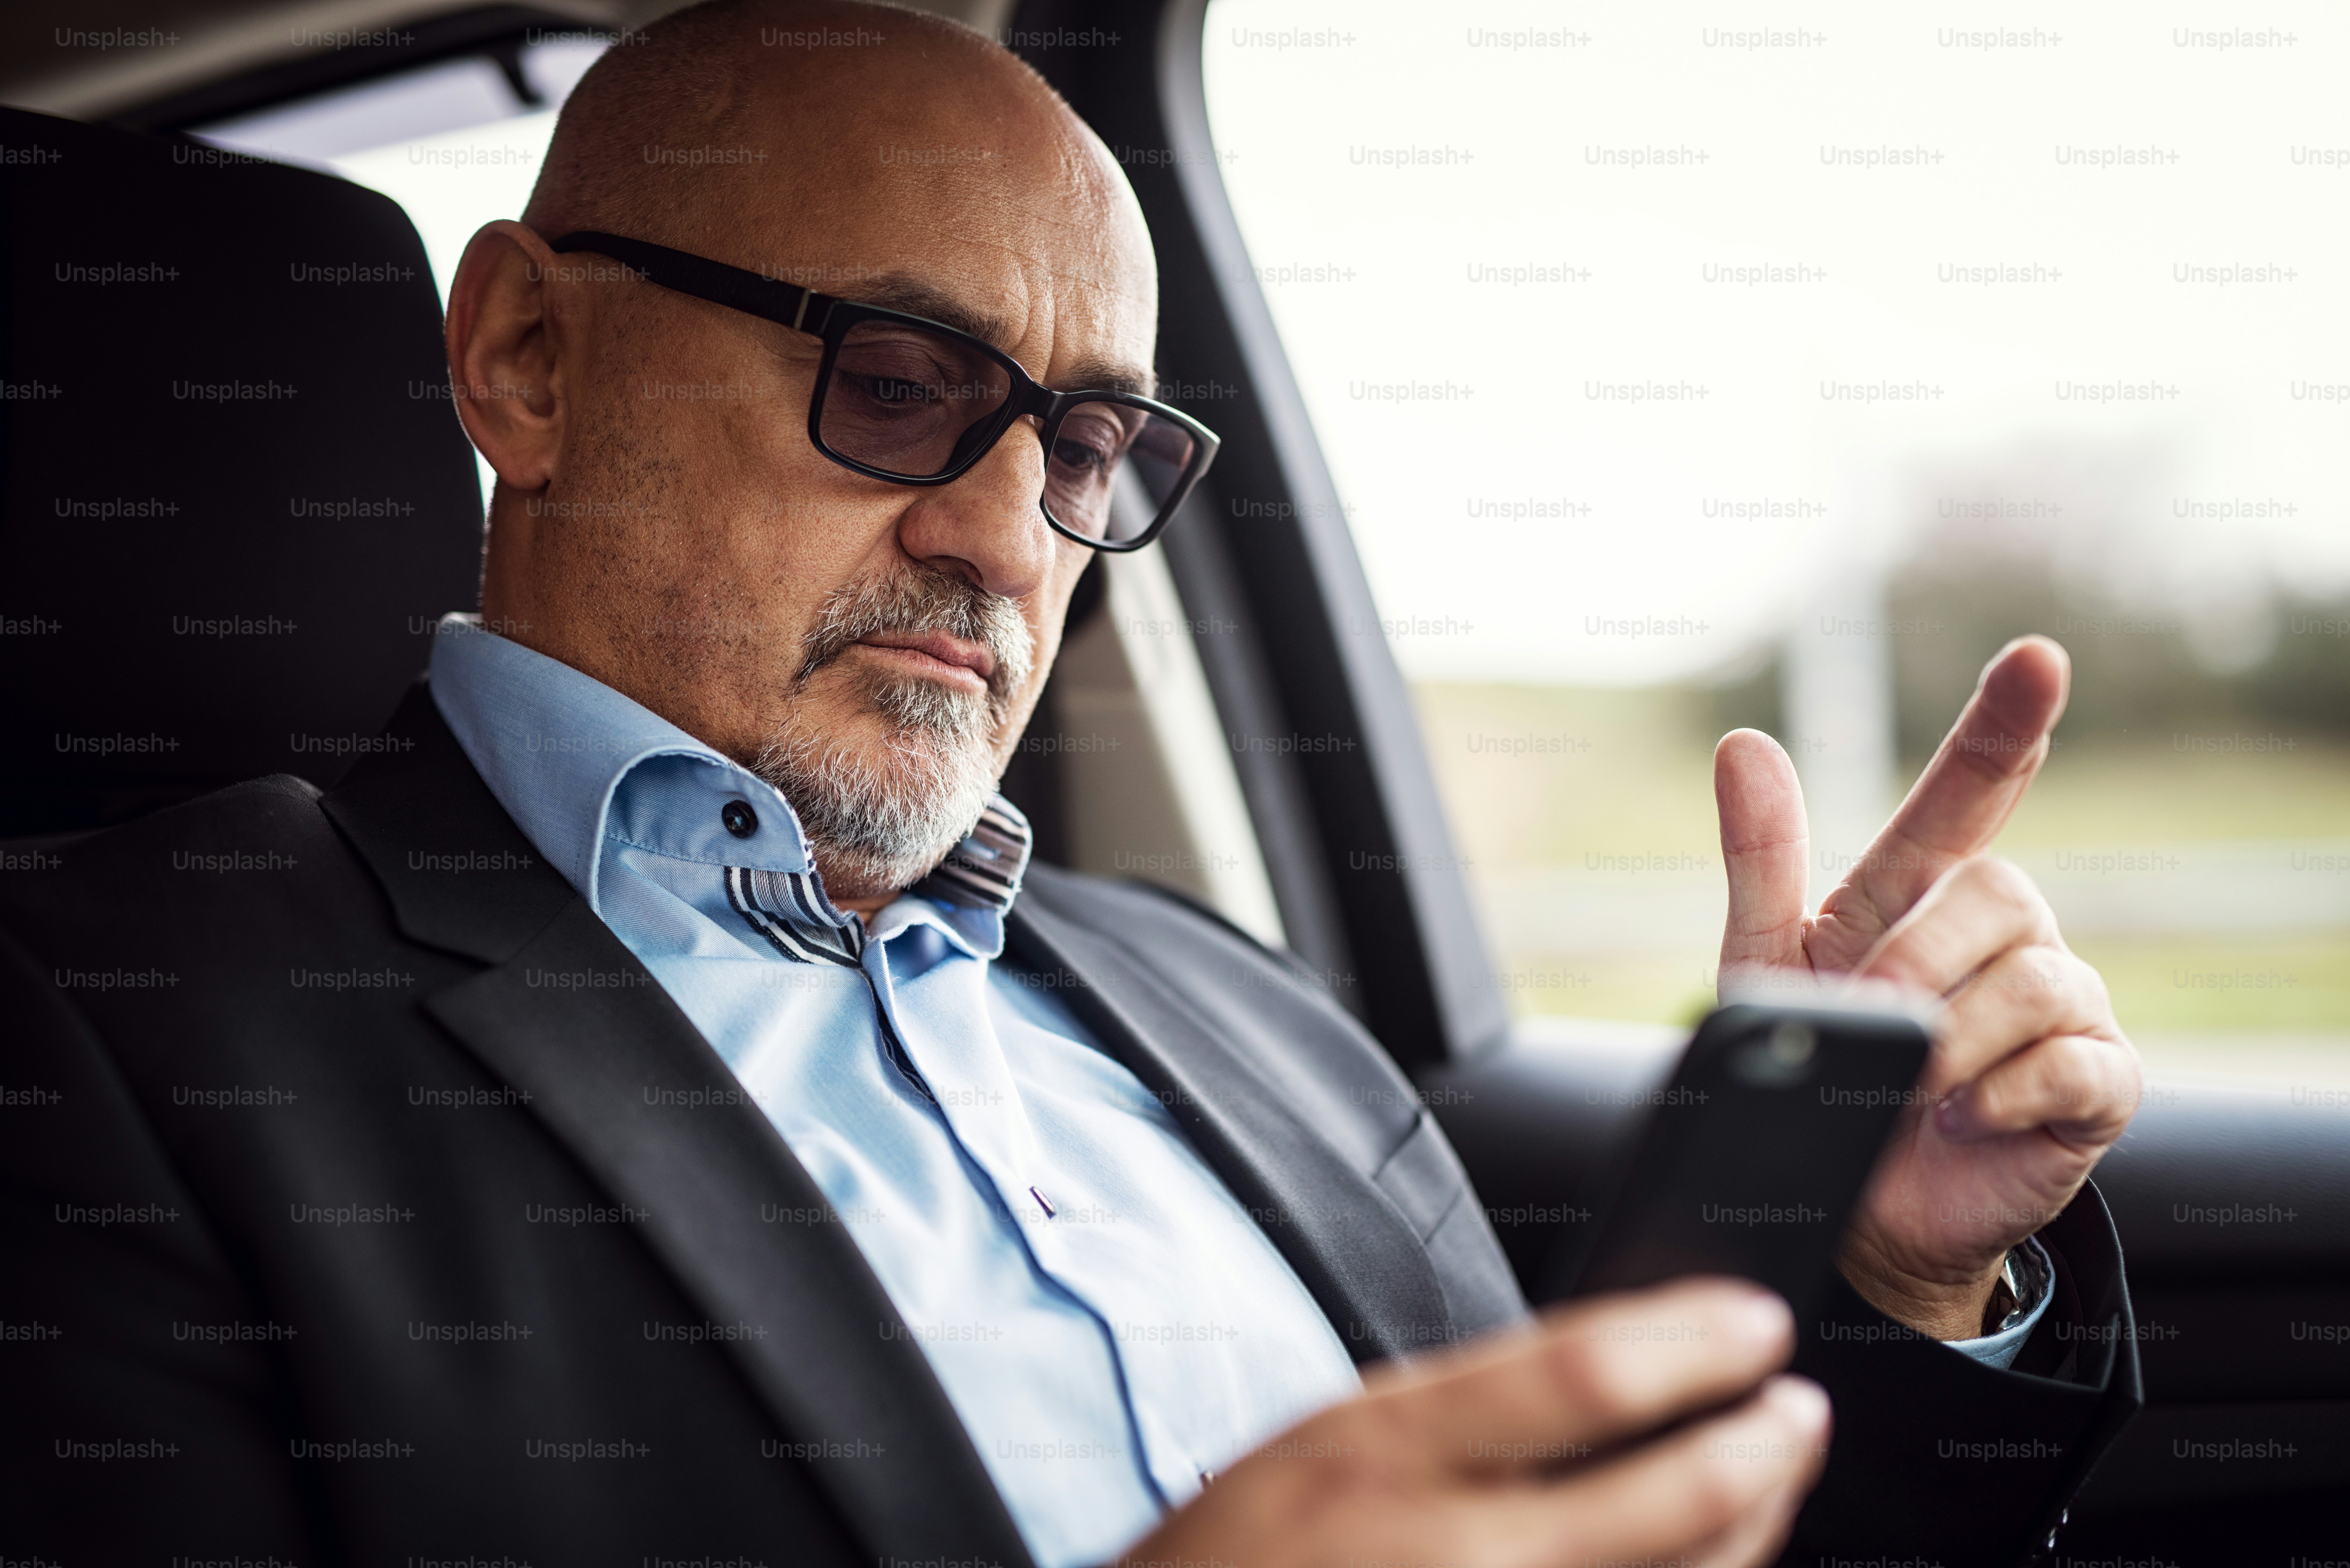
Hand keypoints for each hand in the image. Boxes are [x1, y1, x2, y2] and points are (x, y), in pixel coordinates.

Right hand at [1119, 1279, 1828, 1567]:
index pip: (1579, 1377)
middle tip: (1799, 1406)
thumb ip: (1461, 1412)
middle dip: (1763, 1443)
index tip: (1755, 1319)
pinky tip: (1717, 1553)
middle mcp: (1451, 1548)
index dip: (1692, 1341)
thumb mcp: (1329, 1437)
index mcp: (1384, 1452)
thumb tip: (1617, 1373)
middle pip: (1667, 1497)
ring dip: (1756, 1522)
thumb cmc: (1245, 1555)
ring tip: (1776, 1472)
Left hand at [1712, 636, 2141, 1338]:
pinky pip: (2071, 1064)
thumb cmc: (1822, 1072)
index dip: (2004, 724)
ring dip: (1955, 1037)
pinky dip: (2004, 1092)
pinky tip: (1964, 1114)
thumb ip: (1762, 859)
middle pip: (1997, 891)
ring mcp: (2065, 1006)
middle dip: (1920, 959)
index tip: (2036, 659)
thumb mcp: (1767, 967)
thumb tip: (1743, 743)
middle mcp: (2011, 933)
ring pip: (2034, 980)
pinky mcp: (2097, 1083)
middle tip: (1874, 1023)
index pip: (1974, 789)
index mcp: (1932, 893)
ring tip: (1913, 1081)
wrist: (1858, 1203)